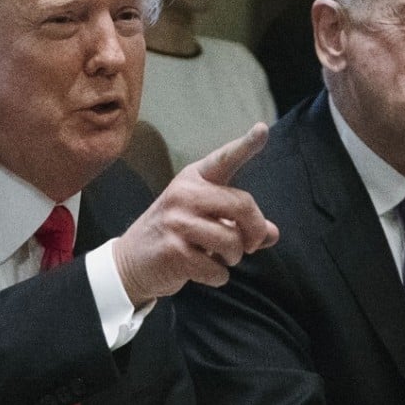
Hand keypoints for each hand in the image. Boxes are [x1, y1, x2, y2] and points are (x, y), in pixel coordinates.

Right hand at [113, 123, 278, 306]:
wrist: (131, 260)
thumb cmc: (176, 234)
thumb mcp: (205, 219)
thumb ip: (239, 223)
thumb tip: (273, 234)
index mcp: (194, 179)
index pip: (224, 159)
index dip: (246, 145)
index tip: (262, 129)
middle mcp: (184, 194)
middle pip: (242, 206)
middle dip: (255, 231)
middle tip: (250, 245)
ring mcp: (176, 222)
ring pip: (232, 242)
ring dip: (233, 258)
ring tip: (217, 257)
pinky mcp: (173, 251)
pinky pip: (217, 269)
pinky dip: (217, 276)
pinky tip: (200, 270)